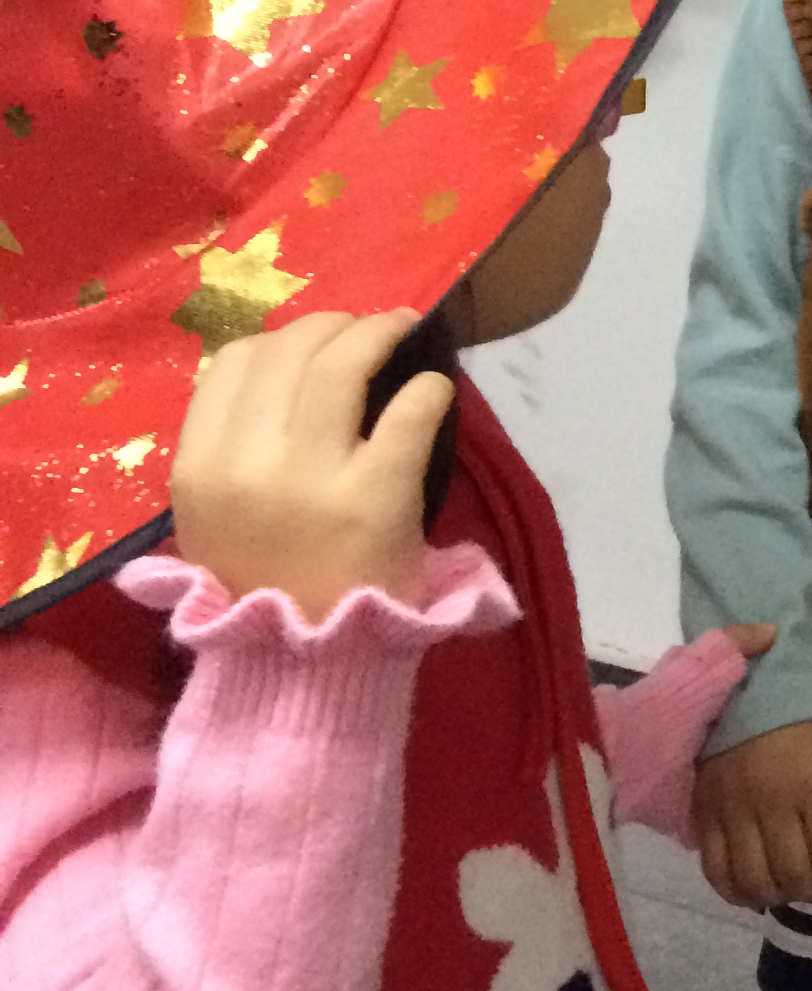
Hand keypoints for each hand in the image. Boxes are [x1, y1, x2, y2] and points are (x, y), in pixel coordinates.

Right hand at [167, 308, 453, 620]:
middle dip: (333, 325)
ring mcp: (310, 480)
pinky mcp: (375, 496)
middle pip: (288, 353)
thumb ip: (231, 449)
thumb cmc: (266, 582)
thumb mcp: (215, 517)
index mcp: (198, 470)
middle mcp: (245, 466)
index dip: (276, 339)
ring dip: (378, 333)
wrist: (301, 665)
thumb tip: (277, 367)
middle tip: (366, 327)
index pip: (231, 365)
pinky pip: (407, 414)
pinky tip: (435, 390)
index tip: (309, 341)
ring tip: (401, 329)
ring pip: (341, 367)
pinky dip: (428, 390)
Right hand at [695, 716, 811, 910]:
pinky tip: (752, 892)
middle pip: (792, 874)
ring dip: (776, 897)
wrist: (752, 691)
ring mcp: (733, 811)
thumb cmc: (810, 727)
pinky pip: (714, 871)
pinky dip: (734, 893)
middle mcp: (771, 802)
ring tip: (789, 889)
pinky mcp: (704, 815)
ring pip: (753, 880)